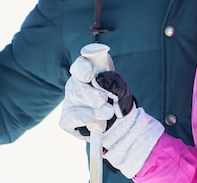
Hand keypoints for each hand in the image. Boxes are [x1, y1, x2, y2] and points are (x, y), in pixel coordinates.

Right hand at [60, 56, 163, 177]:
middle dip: (89, 92)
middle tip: (103, 100)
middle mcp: (78, 87)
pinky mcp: (70, 121)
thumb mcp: (123, 91)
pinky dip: (83, 120)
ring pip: (73, 100)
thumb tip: (101, 79)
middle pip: (74, 83)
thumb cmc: (123, 105)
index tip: (91, 73)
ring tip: (106, 113)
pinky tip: (96, 122)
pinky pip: (70, 119)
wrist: (126, 131)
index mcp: (90, 75)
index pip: (80, 65)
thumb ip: (113, 82)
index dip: (83, 67)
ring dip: (91, 107)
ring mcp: (72, 104)